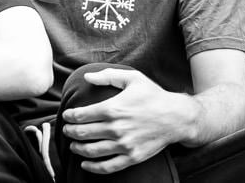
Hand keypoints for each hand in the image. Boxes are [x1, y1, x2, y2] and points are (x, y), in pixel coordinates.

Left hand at [61, 68, 191, 174]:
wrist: (178, 117)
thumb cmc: (153, 96)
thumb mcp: (132, 78)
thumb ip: (108, 76)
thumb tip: (86, 77)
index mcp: (113, 108)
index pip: (81, 115)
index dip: (70, 116)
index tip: (67, 116)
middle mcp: (116, 128)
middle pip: (83, 133)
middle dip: (70, 132)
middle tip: (67, 130)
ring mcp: (124, 145)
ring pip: (91, 151)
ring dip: (77, 148)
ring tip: (73, 145)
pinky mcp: (132, 157)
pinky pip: (108, 166)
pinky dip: (93, 167)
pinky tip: (85, 164)